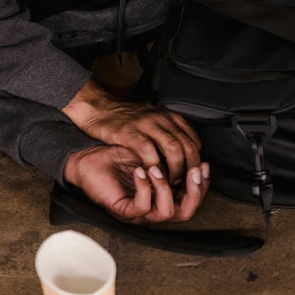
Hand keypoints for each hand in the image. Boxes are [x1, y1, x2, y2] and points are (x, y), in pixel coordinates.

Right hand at [62, 78, 201, 183]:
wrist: (99, 109)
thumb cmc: (127, 120)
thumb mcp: (153, 121)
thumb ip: (170, 133)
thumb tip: (187, 153)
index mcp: (170, 117)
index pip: (194, 141)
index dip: (195, 162)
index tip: (190, 177)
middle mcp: (163, 118)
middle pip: (188, 146)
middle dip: (189, 169)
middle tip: (183, 184)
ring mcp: (148, 125)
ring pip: (174, 150)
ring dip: (174, 171)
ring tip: (169, 183)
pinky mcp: (132, 133)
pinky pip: (150, 154)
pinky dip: (154, 168)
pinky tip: (151, 177)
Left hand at [64, 145, 209, 223]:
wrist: (90, 157)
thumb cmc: (120, 155)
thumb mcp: (154, 154)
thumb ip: (174, 159)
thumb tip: (197, 154)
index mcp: (165, 196)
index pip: (192, 199)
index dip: (202, 184)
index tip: (203, 164)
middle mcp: (155, 207)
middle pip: (186, 212)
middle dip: (194, 192)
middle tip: (193, 171)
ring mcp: (139, 212)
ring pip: (166, 213)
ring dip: (166, 188)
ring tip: (157, 167)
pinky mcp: (122, 210)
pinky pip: (141, 207)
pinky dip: (145, 187)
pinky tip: (140, 170)